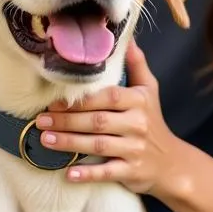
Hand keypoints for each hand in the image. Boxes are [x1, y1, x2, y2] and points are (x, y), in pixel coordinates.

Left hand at [35, 39, 186, 195]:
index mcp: (138, 101)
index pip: (107, 97)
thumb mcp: (149, 90)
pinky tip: (68, 174)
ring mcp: (134, 149)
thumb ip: (137, 64)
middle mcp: (137, 124)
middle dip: (67, 121)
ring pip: (98, 145)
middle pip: (97, 121)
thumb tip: (127, 37)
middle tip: (40, 120)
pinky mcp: (131, 171)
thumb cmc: (152, 121)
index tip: (54, 102)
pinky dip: (87, 174)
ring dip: (69, 143)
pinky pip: (107, 173)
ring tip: (45, 140)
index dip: (80, 100)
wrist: (172, 163)